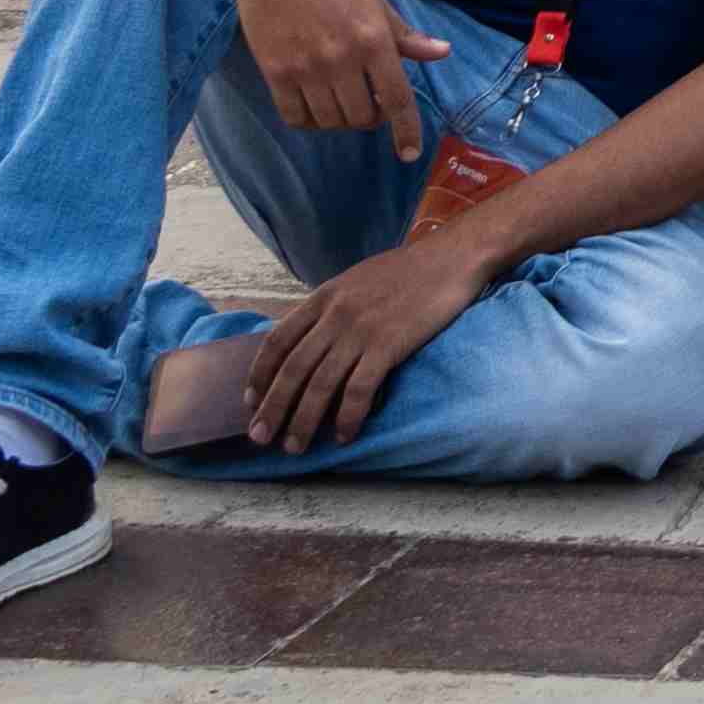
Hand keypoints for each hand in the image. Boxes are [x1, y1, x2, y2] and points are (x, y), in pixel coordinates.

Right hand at [234, 0, 453, 150]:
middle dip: (370, 118)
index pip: (397, 99)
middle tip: (369, 104)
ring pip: (329, 121)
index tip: (409, 153)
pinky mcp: (275, 71)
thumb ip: (405, 35)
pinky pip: (295, 116)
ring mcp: (306, 68)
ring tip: (342, 101)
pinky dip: (308, 120)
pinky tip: (314, 106)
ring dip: (340, 120)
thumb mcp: (376, 1)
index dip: (406, 130)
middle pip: (361, 116)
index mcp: (373, 40)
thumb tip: (442, 52)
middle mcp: (341, 59)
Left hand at [240, 220, 491, 450]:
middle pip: (293, 369)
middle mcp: (335, 315)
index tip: (251, 401)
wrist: (452, 256)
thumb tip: (313, 339)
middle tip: (260, 436)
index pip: (277, 340)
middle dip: (273, 407)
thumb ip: (333, 307)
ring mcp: (361, 330)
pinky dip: (347, 416)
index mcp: (324, 297)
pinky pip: (359, 389)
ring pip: (320, 385)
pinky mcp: (388, 345)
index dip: (259, 374)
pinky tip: (343, 435)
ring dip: (303, 421)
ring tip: (294, 446)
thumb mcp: (357, 280)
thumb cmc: (409, 270)